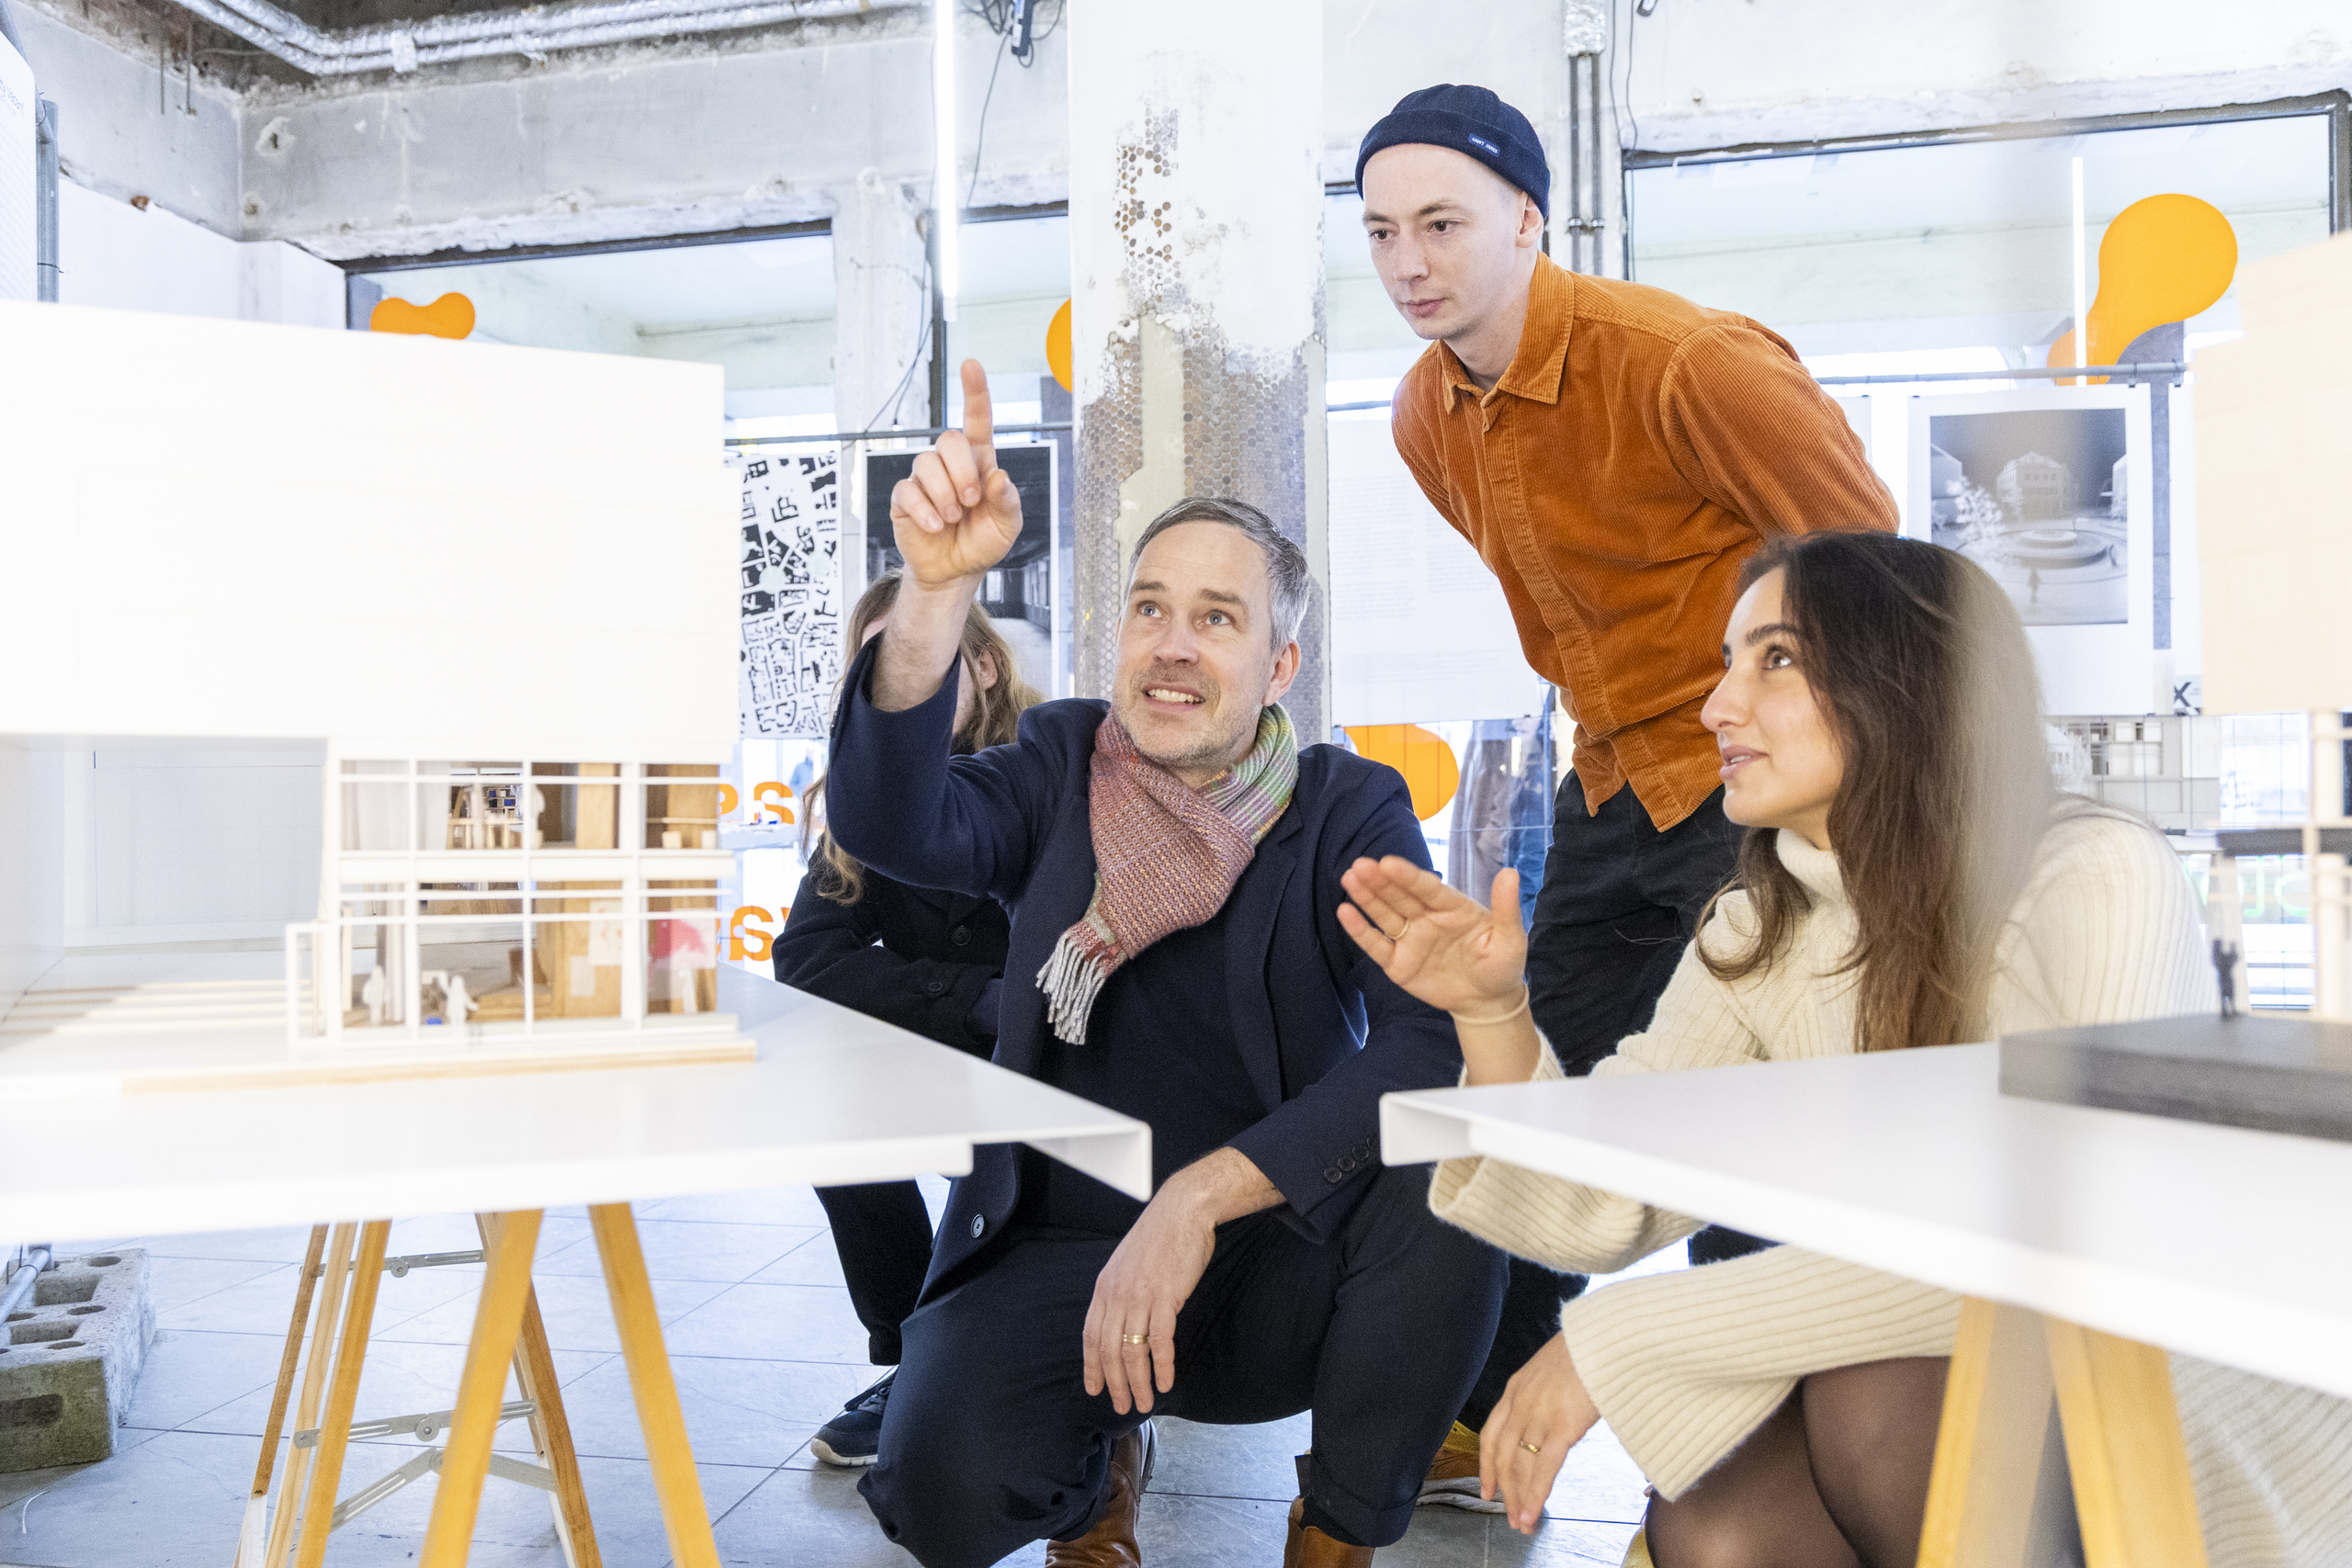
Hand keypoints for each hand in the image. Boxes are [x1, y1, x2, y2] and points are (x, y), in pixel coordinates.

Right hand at [888, 360, 1023, 587]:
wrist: (956, 571)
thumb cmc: (983, 541)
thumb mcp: (1007, 524)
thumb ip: (1008, 500)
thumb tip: (997, 476)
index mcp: (979, 462)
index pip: (977, 420)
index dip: (975, 392)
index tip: (971, 364)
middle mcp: (950, 464)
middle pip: (948, 439)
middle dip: (962, 470)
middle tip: (972, 500)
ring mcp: (925, 479)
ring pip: (926, 463)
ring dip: (944, 493)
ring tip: (953, 518)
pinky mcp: (904, 498)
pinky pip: (908, 490)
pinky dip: (925, 510)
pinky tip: (936, 525)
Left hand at [1081, 1188, 1215, 1414]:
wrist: (1182, 1210)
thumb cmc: (1159, 1236)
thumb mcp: (1127, 1263)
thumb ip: (1121, 1291)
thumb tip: (1121, 1319)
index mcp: (1105, 1287)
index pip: (1091, 1336)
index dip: (1092, 1366)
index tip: (1095, 1389)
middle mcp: (1117, 1295)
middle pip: (1109, 1350)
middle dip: (1114, 1384)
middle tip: (1122, 1407)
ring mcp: (1140, 1297)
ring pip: (1133, 1351)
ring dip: (1138, 1382)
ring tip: (1143, 1403)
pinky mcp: (1166, 1297)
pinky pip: (1160, 1341)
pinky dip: (1162, 1366)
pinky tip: (1165, 1383)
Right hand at [1338, 858, 1526, 1018]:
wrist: (1488, 1001)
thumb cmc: (1501, 965)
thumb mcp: (1510, 939)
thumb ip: (1506, 907)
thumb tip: (1511, 872)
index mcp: (1452, 907)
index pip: (1427, 888)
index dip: (1408, 876)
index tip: (1388, 862)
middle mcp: (1426, 918)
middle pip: (1400, 896)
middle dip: (1380, 881)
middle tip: (1360, 865)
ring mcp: (1410, 939)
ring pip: (1384, 915)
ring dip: (1366, 897)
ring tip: (1349, 878)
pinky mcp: (1398, 963)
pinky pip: (1377, 945)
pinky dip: (1361, 931)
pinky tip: (1346, 912)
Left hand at [1480, 1331, 1599, 1533]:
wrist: (1606, 1337)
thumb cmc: (1589, 1350)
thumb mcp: (1554, 1369)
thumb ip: (1547, 1396)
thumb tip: (1556, 1418)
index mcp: (1516, 1388)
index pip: (1491, 1434)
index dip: (1487, 1465)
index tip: (1487, 1488)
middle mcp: (1520, 1404)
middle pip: (1502, 1456)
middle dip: (1504, 1490)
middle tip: (1508, 1515)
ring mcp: (1538, 1415)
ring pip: (1520, 1467)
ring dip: (1519, 1499)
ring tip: (1522, 1524)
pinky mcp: (1561, 1426)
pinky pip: (1543, 1468)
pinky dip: (1535, 1495)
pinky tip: (1532, 1512)